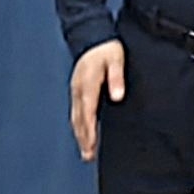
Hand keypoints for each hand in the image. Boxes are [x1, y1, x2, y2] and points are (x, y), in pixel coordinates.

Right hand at [68, 40, 126, 161]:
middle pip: (79, 118)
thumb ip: (117, 77)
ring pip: (76, 118)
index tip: (92, 144)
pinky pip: (77, 113)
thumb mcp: (116, 59)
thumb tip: (117, 97)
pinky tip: (84, 136)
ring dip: (80, 135)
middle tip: (88, 156)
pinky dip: (79, 126)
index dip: (90, 129)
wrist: (93, 37)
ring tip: (86, 153)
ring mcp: (76, 91)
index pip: (88, 110)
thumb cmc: (108, 49)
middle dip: (83, 138)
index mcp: (88, 83)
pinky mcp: (77, 91)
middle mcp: (78, 90)